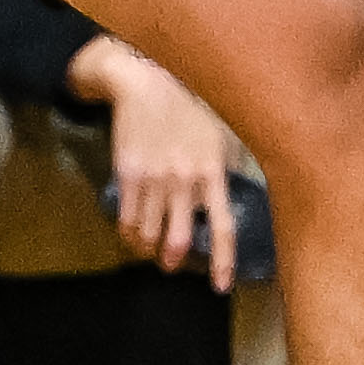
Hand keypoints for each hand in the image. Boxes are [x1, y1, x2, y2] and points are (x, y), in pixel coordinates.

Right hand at [92, 47, 247, 285]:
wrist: (147, 79)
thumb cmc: (192, 102)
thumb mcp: (224, 130)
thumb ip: (230, 164)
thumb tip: (236, 192)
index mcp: (213, 170)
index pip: (221, 226)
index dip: (222, 260)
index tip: (219, 285)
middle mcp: (183, 180)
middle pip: (176, 241)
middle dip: (172, 260)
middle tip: (171, 264)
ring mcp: (153, 179)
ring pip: (147, 235)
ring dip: (148, 249)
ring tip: (149, 249)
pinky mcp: (128, 173)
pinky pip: (127, 218)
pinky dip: (129, 233)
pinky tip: (132, 233)